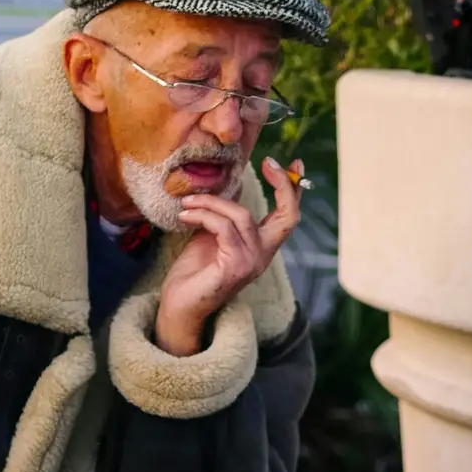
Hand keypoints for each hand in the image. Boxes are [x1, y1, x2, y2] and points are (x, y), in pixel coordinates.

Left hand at [154, 156, 301, 357]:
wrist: (179, 307)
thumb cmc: (193, 273)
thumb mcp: (211, 236)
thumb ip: (223, 216)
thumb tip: (223, 187)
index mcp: (262, 247)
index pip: (288, 216)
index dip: (293, 189)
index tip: (291, 163)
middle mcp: (263, 255)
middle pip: (288, 217)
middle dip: (283, 186)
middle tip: (268, 163)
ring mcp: (252, 262)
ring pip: (241, 215)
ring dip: (211, 202)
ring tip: (188, 202)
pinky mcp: (235, 266)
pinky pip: (223, 228)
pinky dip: (203, 214)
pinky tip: (185, 214)